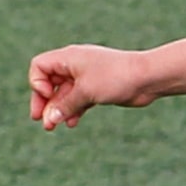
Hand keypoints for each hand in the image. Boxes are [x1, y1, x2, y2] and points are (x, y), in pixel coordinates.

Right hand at [28, 45, 152, 129]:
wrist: (147, 78)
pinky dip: (74, 110)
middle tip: (39, 120)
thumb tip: (49, 120)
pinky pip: (79, 100)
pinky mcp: (98, 89)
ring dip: (58, 110)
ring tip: (53, 127)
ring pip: (65, 94)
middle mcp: (75, 65)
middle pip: (49, 83)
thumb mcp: (86, 92)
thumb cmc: (115, 77)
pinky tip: (72, 123)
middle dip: (44, 102)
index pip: (39, 66)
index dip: (38, 83)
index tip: (50, 96)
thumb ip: (65, 106)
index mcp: (68, 58)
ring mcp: (87, 77)